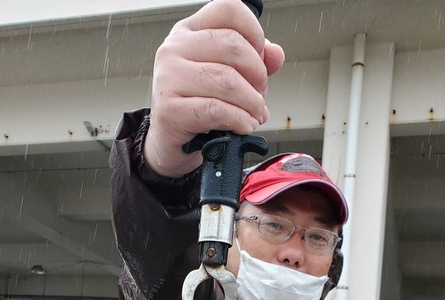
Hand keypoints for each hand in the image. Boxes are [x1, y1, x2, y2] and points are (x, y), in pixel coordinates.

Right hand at [144, 0, 284, 177]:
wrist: (170, 142)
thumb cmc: (197, 106)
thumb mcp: (225, 78)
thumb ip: (252, 62)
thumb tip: (276, 55)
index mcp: (189, 31)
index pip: (228, 9)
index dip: (254, 31)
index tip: (261, 59)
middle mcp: (174, 48)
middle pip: (232, 45)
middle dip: (258, 75)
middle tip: (261, 96)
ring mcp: (168, 77)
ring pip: (227, 80)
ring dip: (252, 102)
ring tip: (256, 115)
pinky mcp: (169, 109)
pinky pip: (216, 109)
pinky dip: (239, 120)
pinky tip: (244, 125)